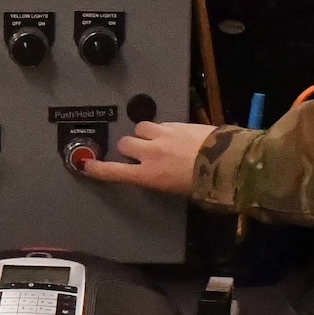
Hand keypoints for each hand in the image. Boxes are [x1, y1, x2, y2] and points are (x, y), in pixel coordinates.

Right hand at [80, 120, 216, 194]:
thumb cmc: (205, 185)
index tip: (86, 165)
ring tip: (156, 140)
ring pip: (140, 127)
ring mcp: (162, 135)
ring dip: (144, 134)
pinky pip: (160, 123)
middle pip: (124, 143)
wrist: (227, 162)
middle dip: (129, 148)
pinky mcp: (177, 123)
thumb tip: (159, 174)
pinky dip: (162, 129)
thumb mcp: (178, 190)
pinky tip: (175, 135)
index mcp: (149, 176)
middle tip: (139, 153)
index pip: (115, 172)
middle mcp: (150, 153)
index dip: (98, 169)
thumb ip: (161, 179)